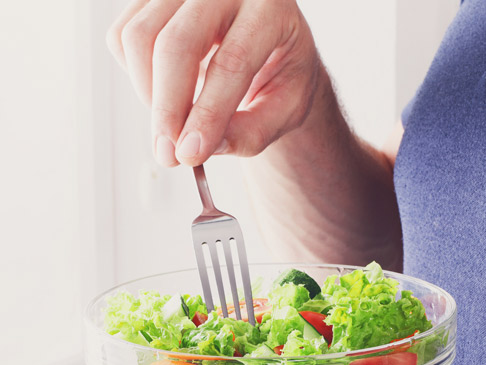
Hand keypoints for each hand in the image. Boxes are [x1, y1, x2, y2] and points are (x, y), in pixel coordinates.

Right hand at [107, 0, 320, 165]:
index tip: (189, 154)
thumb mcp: (285, 109)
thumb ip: (250, 132)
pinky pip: (123, 36)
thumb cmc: (282, 74)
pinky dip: (136, 75)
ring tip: (174, 123)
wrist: (272, 43)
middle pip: (177, 44)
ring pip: (140, 37)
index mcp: (271, 10)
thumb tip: (200, 149)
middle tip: (168, 154)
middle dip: (167, 107)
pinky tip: (164, 91)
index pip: (232, 62)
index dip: (207, 113)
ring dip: (148, 93)